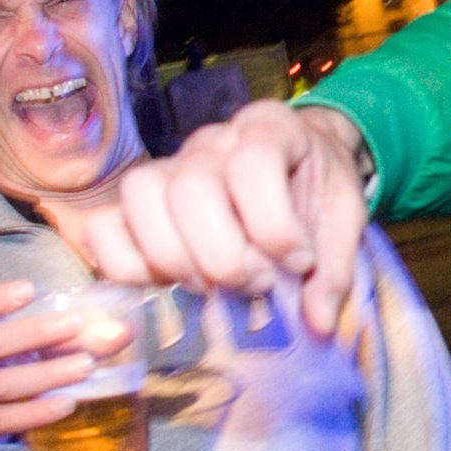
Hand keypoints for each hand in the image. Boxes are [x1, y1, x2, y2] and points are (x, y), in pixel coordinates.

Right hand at [0, 281, 128, 447]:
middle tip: (75, 325)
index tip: (29, 289)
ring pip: (2, 384)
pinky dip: (37, 411)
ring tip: (85, 367)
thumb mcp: (20, 347)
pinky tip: (67, 403)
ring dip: (46, 374)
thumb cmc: (1, 369)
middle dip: (34, 333)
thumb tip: (122, 332)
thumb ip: (65, 335)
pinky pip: (5, 420)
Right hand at [83, 100, 372, 334]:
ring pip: (140, 197)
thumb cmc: (317, 188)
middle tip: (255, 285)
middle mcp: (213, 140)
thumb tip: (317, 322)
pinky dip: (125, 264)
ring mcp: (170, 165)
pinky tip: (164, 286)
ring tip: (210, 287)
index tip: (299, 262)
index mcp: (269, 129)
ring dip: (173, 257)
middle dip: (223, 254)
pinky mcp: (142, 202)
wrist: (300, 161)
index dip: (274, 224)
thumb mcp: (343, 219)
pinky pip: (107, 225)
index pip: (253, 164)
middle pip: (190, 187)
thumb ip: (334, 267)